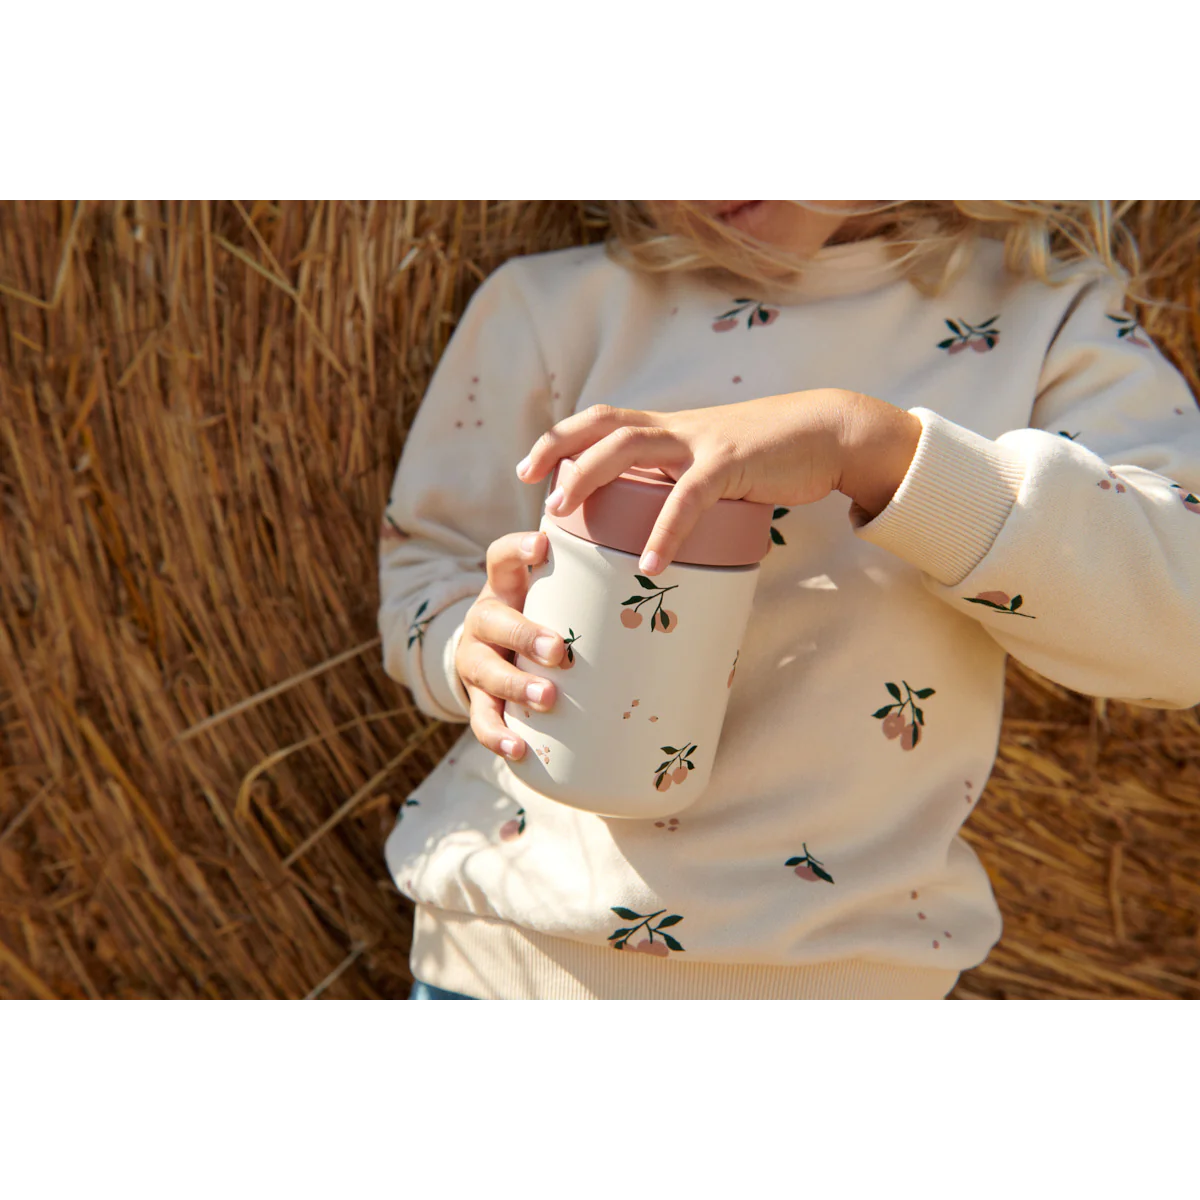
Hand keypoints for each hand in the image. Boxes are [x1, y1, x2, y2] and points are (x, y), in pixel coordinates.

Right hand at [455, 531, 564, 760]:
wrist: (487, 653)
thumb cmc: (537, 618)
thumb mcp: (549, 596)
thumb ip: (584, 587)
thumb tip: (657, 575)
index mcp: (503, 588)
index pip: (501, 558)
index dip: (518, 549)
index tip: (542, 547)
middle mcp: (483, 621)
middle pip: (495, 621)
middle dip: (526, 635)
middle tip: (559, 650)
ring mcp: (475, 661)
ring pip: (487, 672)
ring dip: (516, 686)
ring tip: (547, 698)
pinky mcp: (475, 697)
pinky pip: (481, 719)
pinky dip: (497, 735)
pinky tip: (518, 748)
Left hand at [515, 392, 921, 574]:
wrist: (828, 433)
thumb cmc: (771, 458)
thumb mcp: (716, 464)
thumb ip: (684, 485)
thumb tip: (656, 529)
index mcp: (670, 428)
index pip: (603, 420)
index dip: (562, 437)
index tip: (529, 467)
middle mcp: (677, 428)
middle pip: (603, 426)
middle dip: (557, 450)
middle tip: (526, 485)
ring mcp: (702, 442)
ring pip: (628, 446)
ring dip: (587, 477)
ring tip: (559, 514)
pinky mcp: (732, 463)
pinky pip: (688, 498)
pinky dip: (665, 532)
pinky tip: (650, 564)